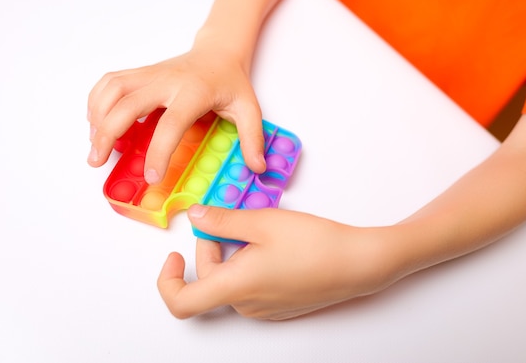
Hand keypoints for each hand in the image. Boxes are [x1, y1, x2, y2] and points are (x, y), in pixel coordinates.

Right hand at [87, 43, 265, 183]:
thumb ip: (252, 138)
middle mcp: (166, 80)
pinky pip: (109, 83)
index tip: (150, 177)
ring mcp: (150, 74)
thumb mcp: (249, 108)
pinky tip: (97, 123)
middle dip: (108, 133)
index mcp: (194, 92)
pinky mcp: (140, 73)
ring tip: (95, 145)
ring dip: (97, 116)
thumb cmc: (231, 82)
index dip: (158, 151)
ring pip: (112, 89)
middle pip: (128, 104)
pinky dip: (97, 102)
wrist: (219, 51)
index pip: (171, 123)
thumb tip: (258, 168)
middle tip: (97, 161)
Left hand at [157, 205, 406, 319]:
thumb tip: (196, 217)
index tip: (174, 253)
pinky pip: (251, 286)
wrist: (358, 264)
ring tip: (256, 227)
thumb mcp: (262, 221)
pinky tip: (270, 243)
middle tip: (229, 217)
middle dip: (210, 246)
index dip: (167, 278)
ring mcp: (264, 309)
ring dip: (232, 253)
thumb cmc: (315, 244)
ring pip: (230, 280)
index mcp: (235, 287)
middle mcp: (246, 305)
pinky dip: (248, 263)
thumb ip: (222, 220)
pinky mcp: (280, 305)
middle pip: (208, 279)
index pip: (181, 301)